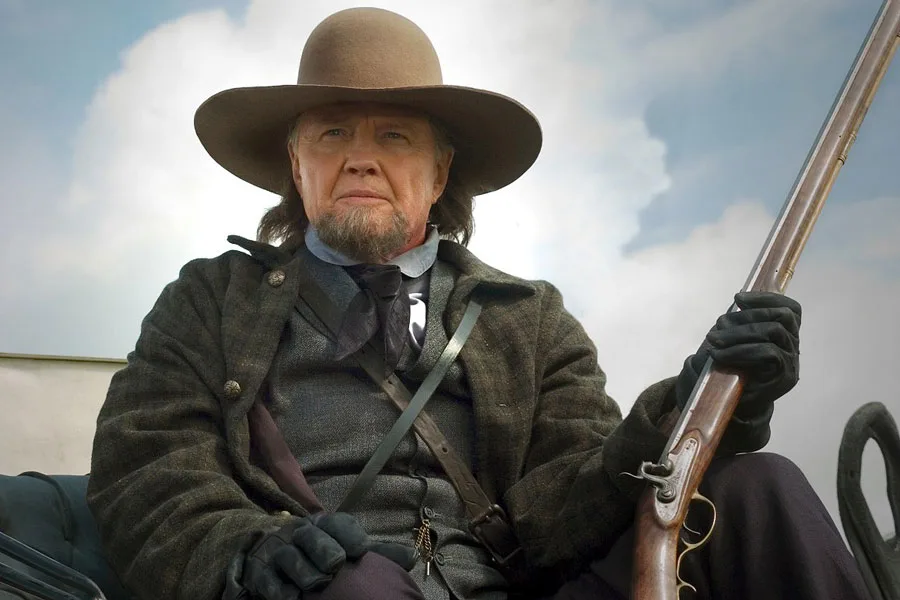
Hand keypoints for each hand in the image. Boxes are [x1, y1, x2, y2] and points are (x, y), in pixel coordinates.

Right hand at [227, 512, 416, 599]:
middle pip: (311, 535)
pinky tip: (291, 597)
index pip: (337, 522)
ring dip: (303, 569)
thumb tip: (412, 557)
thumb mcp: (351, 551)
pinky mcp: (261, 572)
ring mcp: (279, 552)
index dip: (348, 533)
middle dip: (324, 548)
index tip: (361, 549)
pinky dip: (279, 588)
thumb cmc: (322, 554)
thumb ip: (379, 555)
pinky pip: (268, 579)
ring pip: (289, 556)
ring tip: (316, 582)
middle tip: (336, 564)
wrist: (273, 555)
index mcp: (325, 526)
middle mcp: (301, 535)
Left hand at [674, 291, 800, 413]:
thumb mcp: (738, 343)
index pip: (791, 309)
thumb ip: (743, 324)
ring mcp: (793, 362)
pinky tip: (719, 356)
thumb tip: (738, 300)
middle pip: (781, 317)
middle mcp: (794, 347)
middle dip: (746, 316)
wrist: (738, 407)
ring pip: (773, 331)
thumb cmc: (736, 370)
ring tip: (713, 340)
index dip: (767, 298)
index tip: (738, 298)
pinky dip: (739, 351)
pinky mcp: (785, 377)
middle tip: (718, 324)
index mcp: (786, 335)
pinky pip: (767, 352)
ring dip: (738, 333)